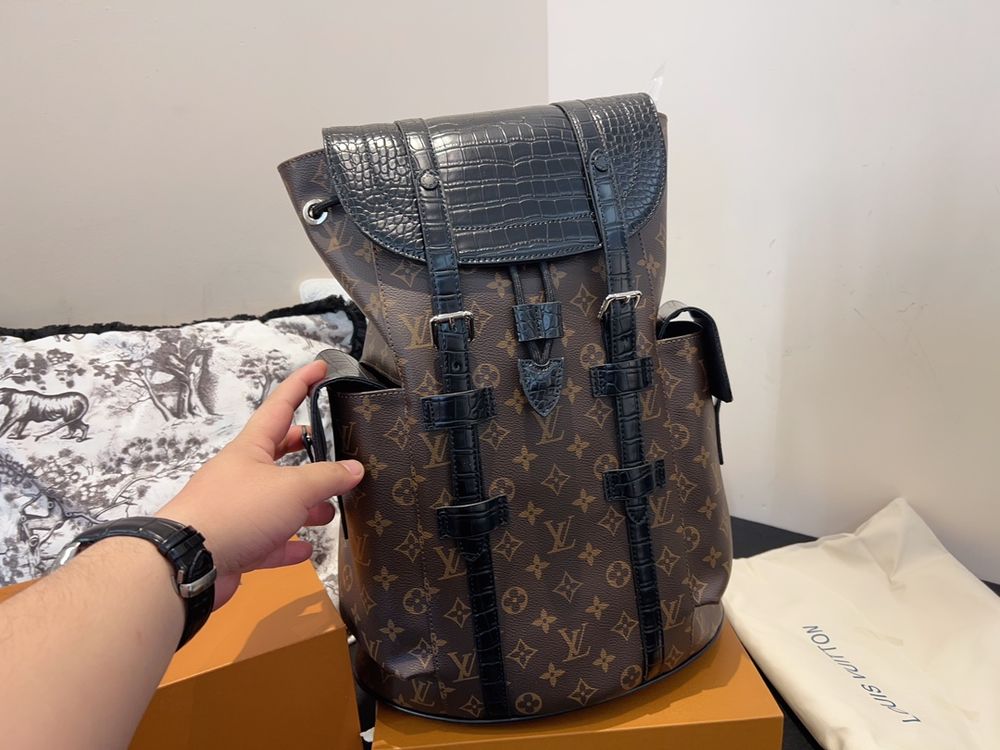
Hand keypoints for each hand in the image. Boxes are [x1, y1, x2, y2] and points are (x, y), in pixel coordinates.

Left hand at [157, 360, 363, 607]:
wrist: (185, 563)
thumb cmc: (237, 510)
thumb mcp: (292, 488)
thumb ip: (327, 477)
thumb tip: (354, 468)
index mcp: (251, 449)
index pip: (280, 405)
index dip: (302, 384)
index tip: (321, 368)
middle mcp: (242, 475)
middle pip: (279, 456)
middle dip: (306, 454)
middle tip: (332, 451)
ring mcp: (237, 511)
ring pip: (277, 502)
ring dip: (304, 506)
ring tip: (330, 511)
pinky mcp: (235, 544)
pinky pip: (267, 540)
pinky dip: (287, 543)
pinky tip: (304, 549)